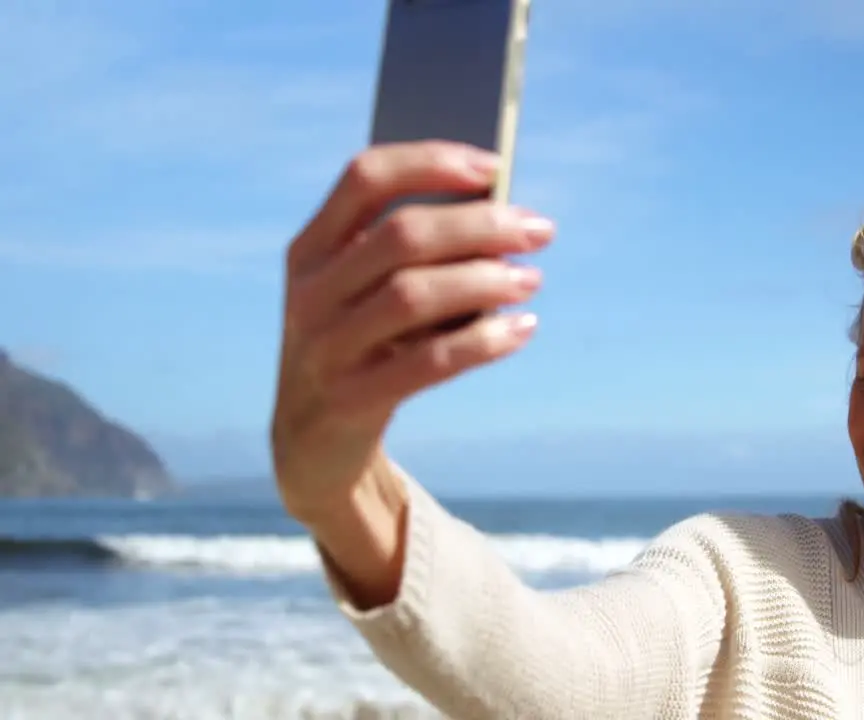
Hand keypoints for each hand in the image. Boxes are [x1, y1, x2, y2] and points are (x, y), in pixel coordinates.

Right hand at [270, 141, 553, 521]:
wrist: (311, 443)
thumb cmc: (361, 346)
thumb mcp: (364, 294)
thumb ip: (410, 254)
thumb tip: (500, 213)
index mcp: (310, 248)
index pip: (365, 177)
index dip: (431, 162)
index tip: (496, 167)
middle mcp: (309, 292)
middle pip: (401, 235)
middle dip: (481, 225)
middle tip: (539, 231)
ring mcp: (324, 347)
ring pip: (414, 295)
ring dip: (486, 281)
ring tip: (532, 280)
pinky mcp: (350, 400)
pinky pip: (428, 363)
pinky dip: (484, 341)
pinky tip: (523, 330)